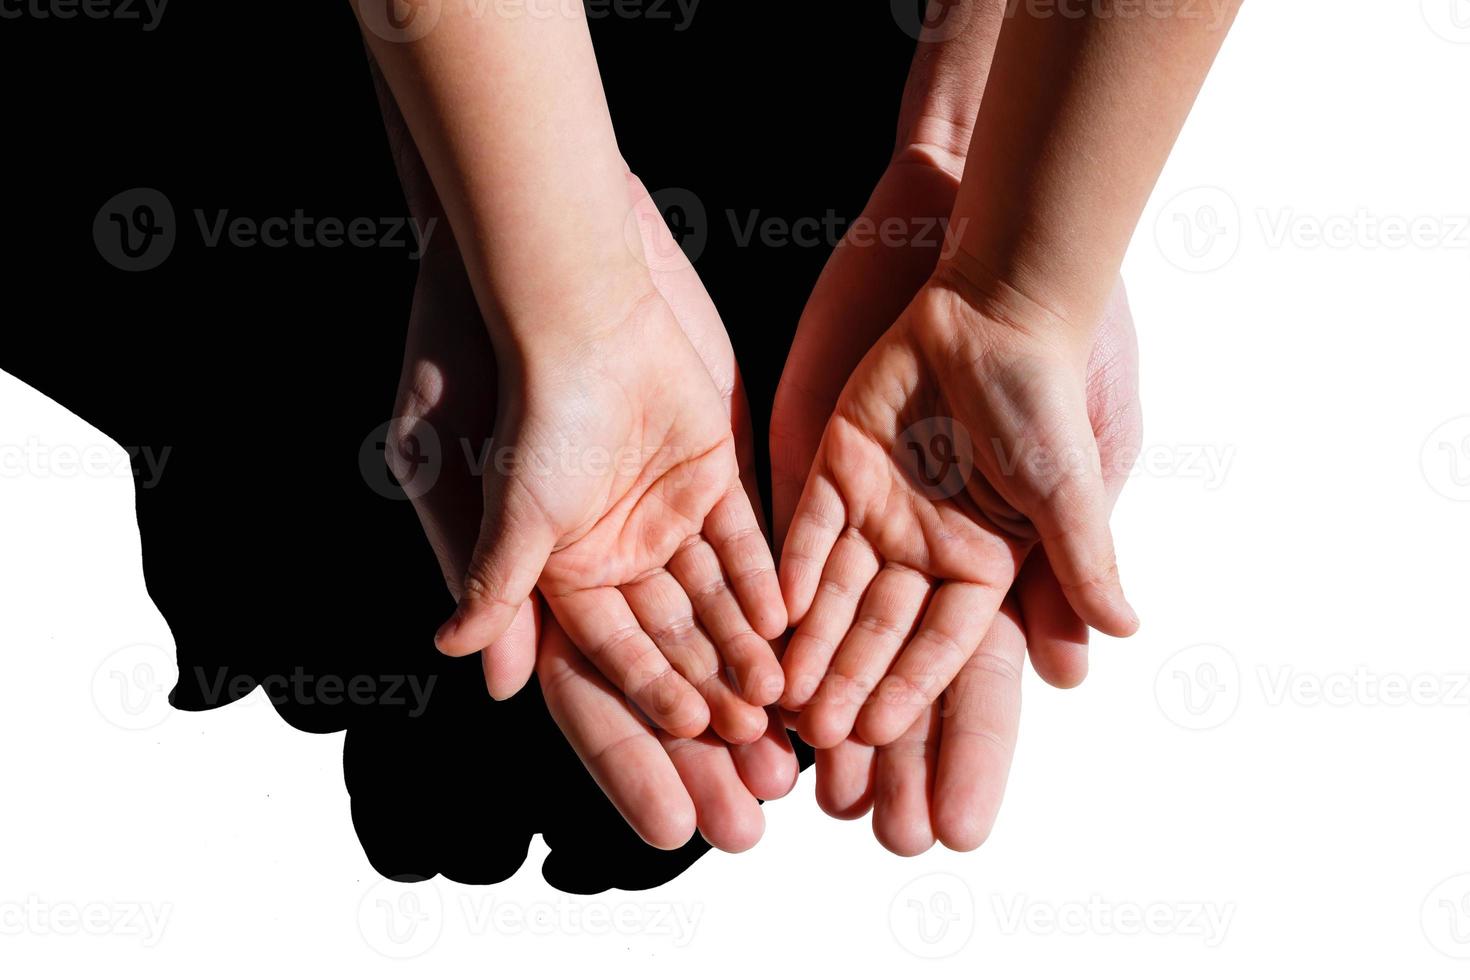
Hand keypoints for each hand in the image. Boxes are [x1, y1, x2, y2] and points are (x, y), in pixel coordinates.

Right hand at [388, 172, 797, 849]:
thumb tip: (471, 663)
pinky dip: (770, 590)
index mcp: (548, 574)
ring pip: (715, 611)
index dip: (639, 740)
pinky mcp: (708, 468)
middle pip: (668, 661)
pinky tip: (799, 640)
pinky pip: (746, 543)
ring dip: (748, 668)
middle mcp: (606, 554)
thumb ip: (492, 577)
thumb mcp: (492, 491)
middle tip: (754, 798)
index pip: (600, 681)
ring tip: (790, 730)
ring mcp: (660, 513)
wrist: (563, 285)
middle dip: (708, 728)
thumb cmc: (510, 386)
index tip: (680, 804)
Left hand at [779, 263, 1140, 752]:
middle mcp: (928, 544)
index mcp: (985, 560)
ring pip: (836, 589)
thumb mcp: (1071, 486)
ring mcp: (879, 507)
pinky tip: (767, 613)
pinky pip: (806, 527)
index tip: (877, 733)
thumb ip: (1083, 561)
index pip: (942, 640)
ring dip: (810, 640)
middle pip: (881, 627)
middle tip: (817, 736)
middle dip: (850, 681)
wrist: (994, 307)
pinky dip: (788, 569)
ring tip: (780, 693)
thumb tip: (1126, 631)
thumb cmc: (1043, 396)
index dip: (910, 686)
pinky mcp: (838, 466)